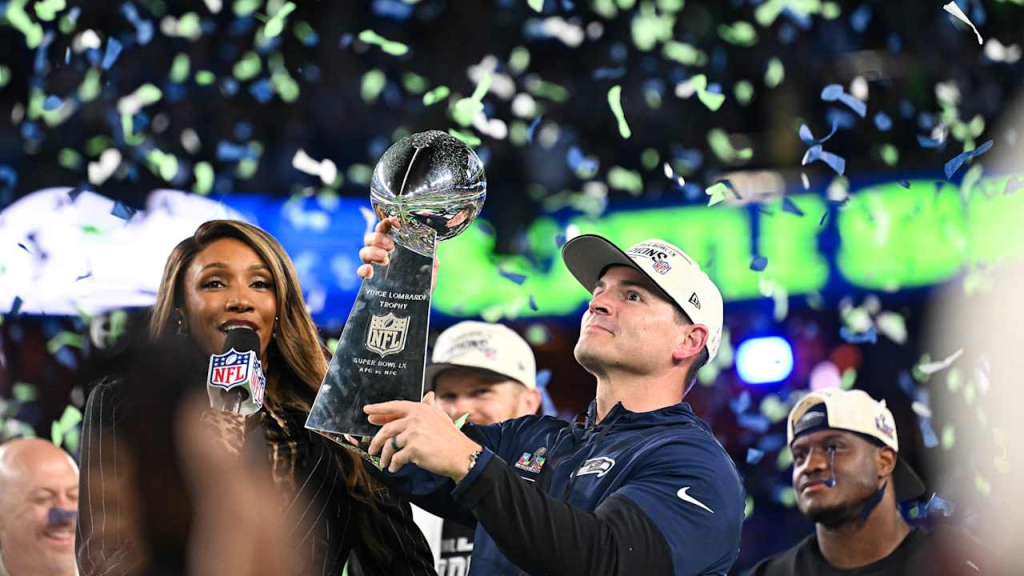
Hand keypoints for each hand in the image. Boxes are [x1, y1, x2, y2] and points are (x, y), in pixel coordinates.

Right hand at [357, 217, 440, 291]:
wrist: (418, 303)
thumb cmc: (422, 282)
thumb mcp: (430, 267)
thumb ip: (431, 255)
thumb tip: (435, 243)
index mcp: (395, 245)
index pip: (386, 229)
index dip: (386, 223)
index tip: (393, 221)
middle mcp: (382, 253)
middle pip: (371, 238)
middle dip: (378, 237)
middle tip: (390, 245)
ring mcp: (375, 266)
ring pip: (364, 251)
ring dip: (372, 251)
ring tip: (385, 258)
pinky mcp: (370, 280)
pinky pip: (361, 272)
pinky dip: (363, 270)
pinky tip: (370, 272)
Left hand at [365, 392, 481, 480]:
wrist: (461, 455)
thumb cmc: (451, 438)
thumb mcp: (441, 417)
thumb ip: (430, 406)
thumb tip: (428, 395)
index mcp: (420, 409)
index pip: (395, 406)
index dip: (379, 409)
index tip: (367, 411)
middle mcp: (415, 418)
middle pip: (387, 429)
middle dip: (377, 440)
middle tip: (372, 448)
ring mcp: (414, 433)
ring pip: (390, 445)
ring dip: (385, 457)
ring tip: (386, 463)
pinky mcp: (413, 448)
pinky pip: (396, 458)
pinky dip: (393, 465)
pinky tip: (394, 468)